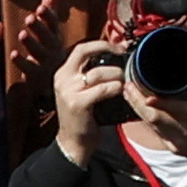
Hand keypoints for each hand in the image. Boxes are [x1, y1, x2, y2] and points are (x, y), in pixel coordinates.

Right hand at [51, 36, 132, 163]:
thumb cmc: (84, 115)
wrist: (73, 143)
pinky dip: (115, 88)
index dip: (102, 44)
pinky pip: (102, 89)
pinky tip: (120, 91)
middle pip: (85, 52)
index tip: (120, 46)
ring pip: (98, 72)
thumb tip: (115, 56)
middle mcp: (62, 79)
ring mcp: (68, 91)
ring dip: (116, 75)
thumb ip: (91, 74)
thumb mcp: (81, 90)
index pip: (81, 48)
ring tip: (123, 81)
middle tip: (124, 57)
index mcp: (63, 73)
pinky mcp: (77, 104)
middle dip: (108, 50)